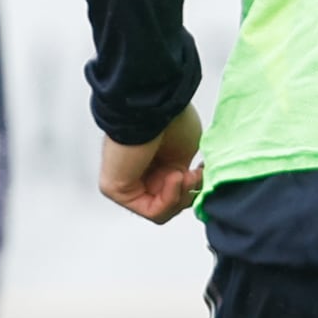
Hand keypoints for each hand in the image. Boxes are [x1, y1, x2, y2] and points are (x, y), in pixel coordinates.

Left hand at [100, 108, 203, 222]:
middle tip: (194, 175)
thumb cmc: (170, 119)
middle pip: (170, 203)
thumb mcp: (187, 153)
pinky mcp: (116, 189)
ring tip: (182, 175)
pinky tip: (173, 177)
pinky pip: (150, 210)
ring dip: (180, 195)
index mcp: (155, 162)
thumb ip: (186, 177)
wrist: (154, 108)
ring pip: (161, 210)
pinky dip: (168, 199)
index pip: (176, 191)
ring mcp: (126, 182)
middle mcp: (139, 172)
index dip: (194, 187)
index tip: (202, 171)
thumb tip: (188, 189)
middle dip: (188, 192)